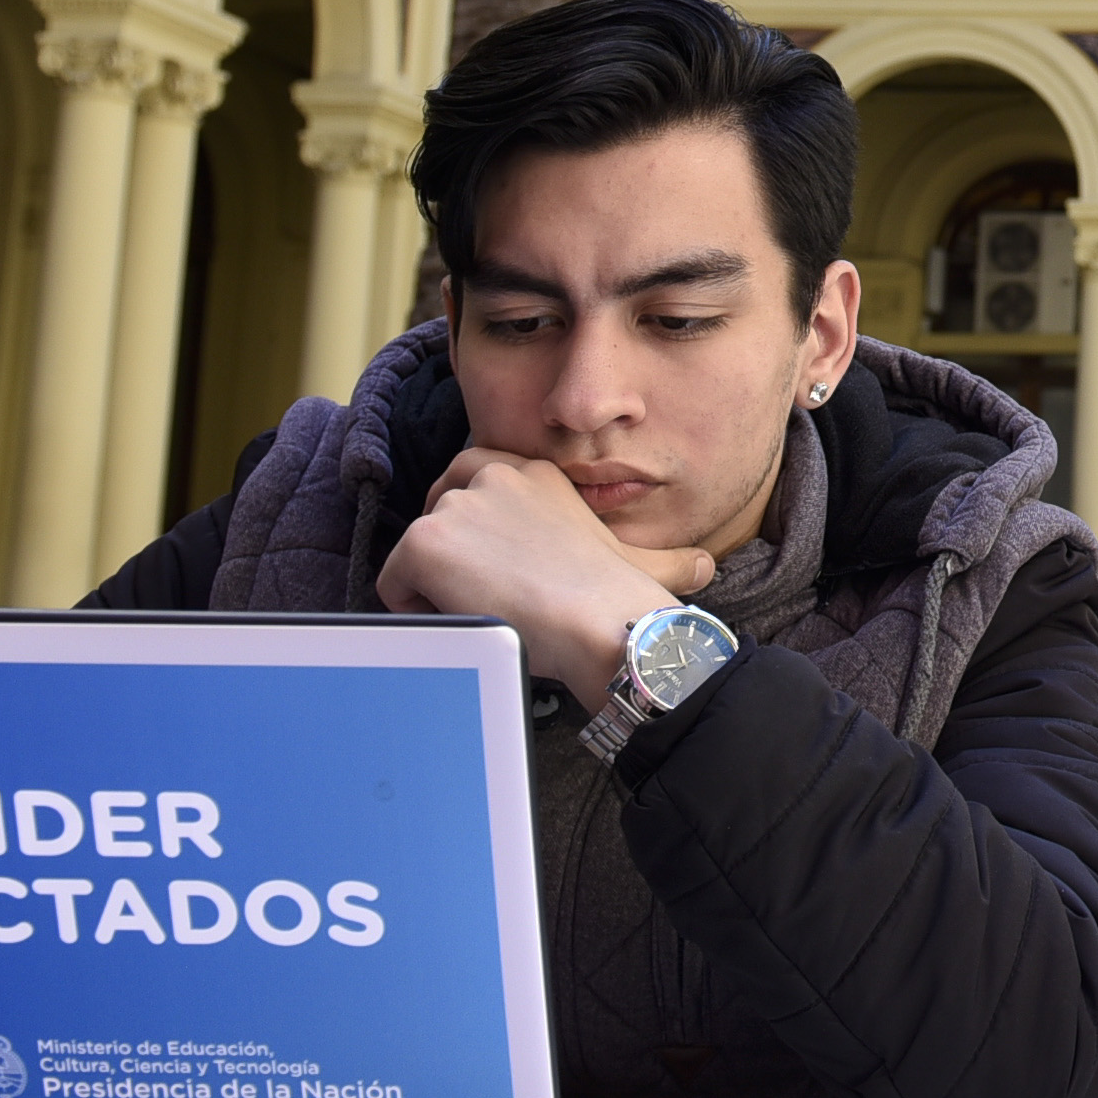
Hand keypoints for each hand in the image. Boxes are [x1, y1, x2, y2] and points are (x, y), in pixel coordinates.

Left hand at [375, 446, 719, 695]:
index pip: (475, 474)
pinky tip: (463, 619)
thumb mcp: (648, 565)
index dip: (474, 524)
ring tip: (486, 612)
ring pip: (417, 553)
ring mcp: (457, 506)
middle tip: (488, 592)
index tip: (492, 562)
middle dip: (450, 551)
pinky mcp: (426, 541)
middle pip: (439, 509)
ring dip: (437, 586)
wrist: (601, 623)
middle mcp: (494, 476)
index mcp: (538, 475)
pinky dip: (413, 609)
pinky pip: (392, 582)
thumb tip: (706, 568)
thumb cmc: (621, 602)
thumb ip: (669, 560)